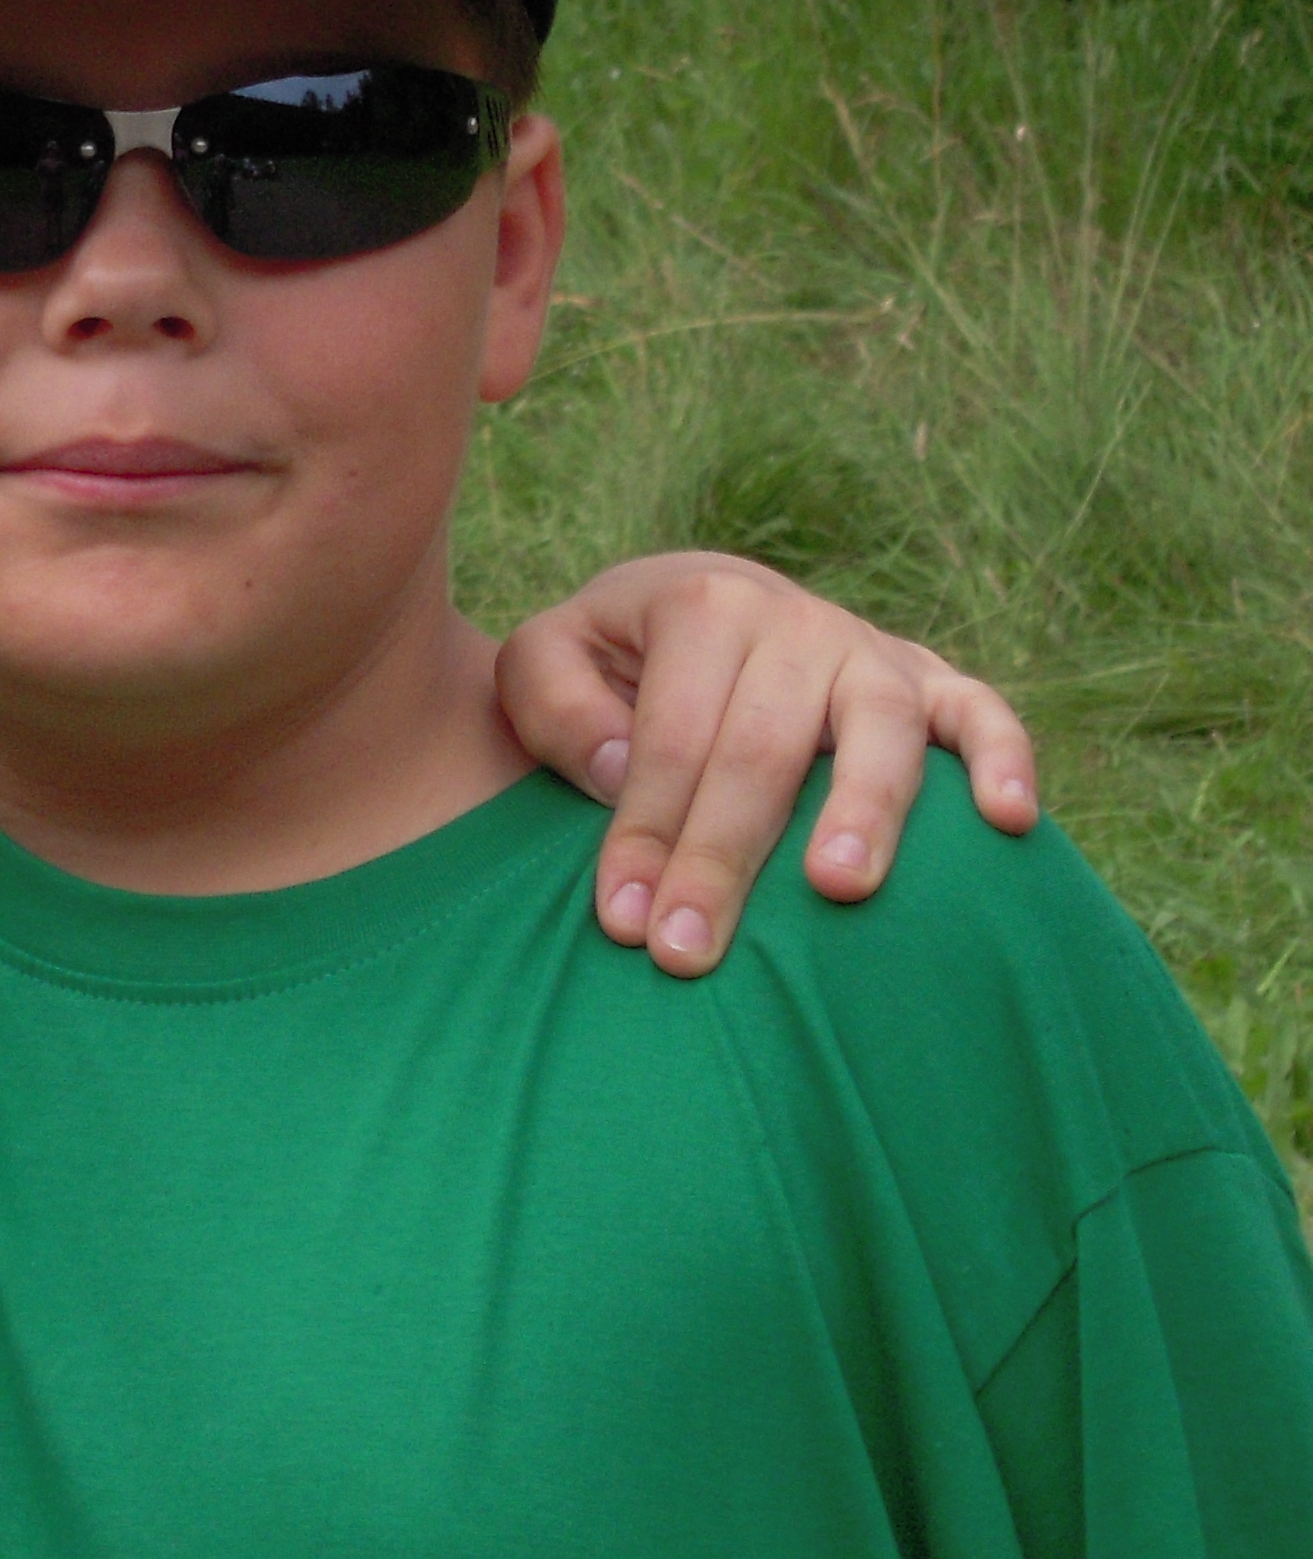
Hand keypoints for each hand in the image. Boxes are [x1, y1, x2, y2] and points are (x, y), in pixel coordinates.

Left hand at [496, 552, 1037, 976]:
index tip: (622, 922)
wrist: (705, 607)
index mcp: (700, 605)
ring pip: (879, 733)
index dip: (644, 833)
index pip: (671, 739)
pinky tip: (1010, 820)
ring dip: (863, 814)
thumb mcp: (550, 659)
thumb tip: (617, 772)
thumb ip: (555, 704)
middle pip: (763, 751)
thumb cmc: (613, 661)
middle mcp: (796, 620)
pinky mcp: (935, 682)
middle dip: (722, 860)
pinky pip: (983, 713)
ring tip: (838, 891)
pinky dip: (1003, 758)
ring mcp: (873, 651)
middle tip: (689, 953)